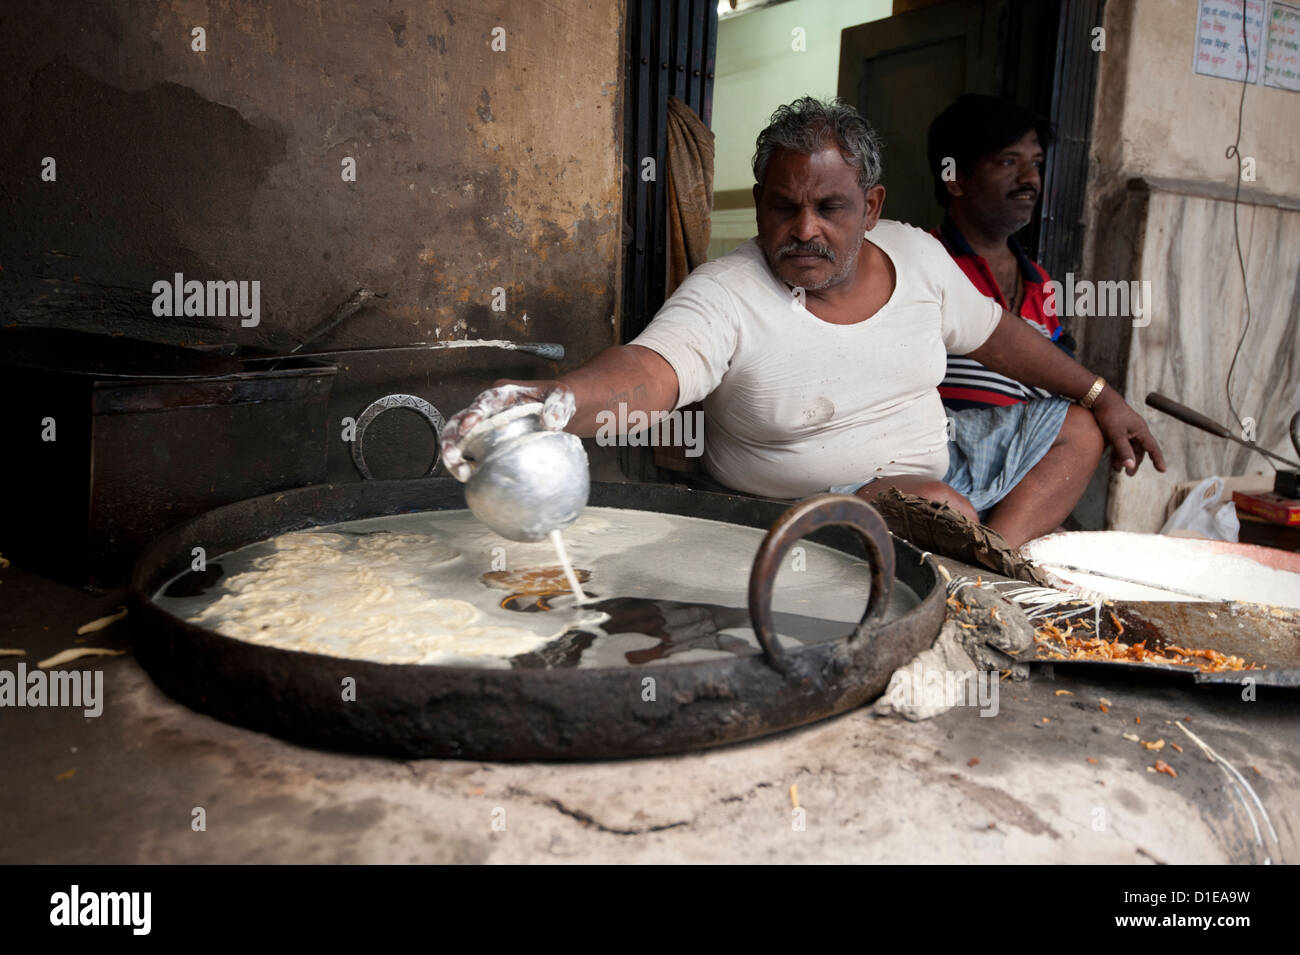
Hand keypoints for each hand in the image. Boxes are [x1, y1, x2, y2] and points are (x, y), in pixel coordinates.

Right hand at [439, 380, 576, 481]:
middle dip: (451, 437)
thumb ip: (558, 406)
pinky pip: (472, 453)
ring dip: (454, 454)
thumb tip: (551, 422)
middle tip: (452, 456)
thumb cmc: (556, 399)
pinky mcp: (487, 442)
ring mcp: (485, 426)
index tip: (467, 426)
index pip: (484, 401)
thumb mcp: (561, 396)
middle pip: (460, 420)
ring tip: (459, 472)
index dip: (473, 413)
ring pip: (459, 438)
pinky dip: (467, 464)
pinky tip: (469, 478)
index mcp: (504, 394)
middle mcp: (488, 409)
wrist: (557, 412)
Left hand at [1090, 389, 1166, 475]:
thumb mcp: (1116, 435)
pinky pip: (1122, 442)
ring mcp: (1128, 428)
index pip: (1153, 448)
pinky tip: (1112, 458)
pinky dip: (1118, 451)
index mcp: (1141, 431)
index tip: (1162, 470)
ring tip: (1117, 469)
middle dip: (1135, 462)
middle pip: (1140, 450)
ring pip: (1129, 447)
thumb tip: (1131, 466)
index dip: (1158, 460)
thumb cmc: (1110, 415)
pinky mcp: (1119, 427)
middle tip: (1129, 474)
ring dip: (1125, 458)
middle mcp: (1137, 430)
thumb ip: (1124, 451)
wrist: (1100, 398)